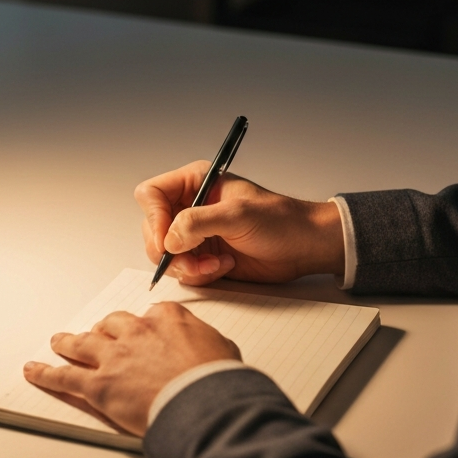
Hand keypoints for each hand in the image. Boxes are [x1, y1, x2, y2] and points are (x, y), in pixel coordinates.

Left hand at [24, 302, 240, 435]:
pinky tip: (34, 371)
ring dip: (68, 343)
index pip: (147, 316)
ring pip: (82, 344)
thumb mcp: (221, 348)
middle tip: (97, 335)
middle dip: (103, 331)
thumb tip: (207, 349)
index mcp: (165, 318)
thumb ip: (205, 342)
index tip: (141, 333)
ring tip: (59, 342)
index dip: (142, 328)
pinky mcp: (98, 386)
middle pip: (111, 326)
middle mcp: (135, 332)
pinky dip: (45, 373)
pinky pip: (64, 377)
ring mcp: (113, 358)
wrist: (203, 402)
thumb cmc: (216, 380)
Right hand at [135, 161, 343, 285]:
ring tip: (216, 264)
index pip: (152, 195)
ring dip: (187, 266)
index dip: (153, 218)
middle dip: (170, 251)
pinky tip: (223, 267)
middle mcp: (191, 207)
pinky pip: (183, 271)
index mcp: (196, 183)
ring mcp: (196, 234)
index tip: (167, 240)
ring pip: (165, 255)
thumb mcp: (239, 215)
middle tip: (189, 259)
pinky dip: (199, 275)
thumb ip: (198, 222)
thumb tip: (169, 238)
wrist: (304, 247)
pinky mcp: (203, 256)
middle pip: (153, 229)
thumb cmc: (281, 220)